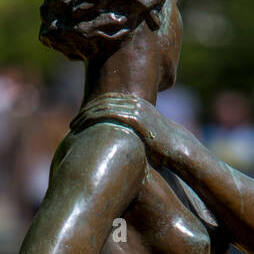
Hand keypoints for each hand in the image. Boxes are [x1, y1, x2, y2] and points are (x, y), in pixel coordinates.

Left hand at [70, 95, 191, 170]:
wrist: (179, 149)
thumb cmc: (166, 149)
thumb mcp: (149, 139)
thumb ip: (137, 138)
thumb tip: (128, 150)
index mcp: (139, 107)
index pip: (112, 103)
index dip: (95, 111)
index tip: (83, 120)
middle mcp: (136, 104)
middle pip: (105, 102)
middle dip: (88, 112)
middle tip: (74, 123)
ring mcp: (135, 109)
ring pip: (104, 107)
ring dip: (87, 116)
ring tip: (74, 126)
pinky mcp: (134, 117)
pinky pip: (108, 113)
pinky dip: (93, 118)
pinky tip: (83, 126)